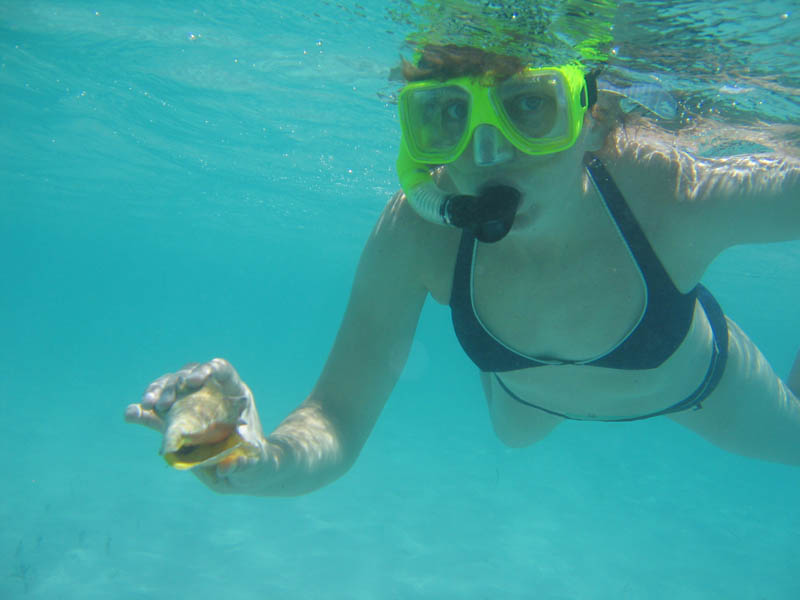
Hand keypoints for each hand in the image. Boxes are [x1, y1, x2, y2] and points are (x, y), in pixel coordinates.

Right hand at [125, 359, 269, 492]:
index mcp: (235, 393)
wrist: (247, 471)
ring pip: (170, 388)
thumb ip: (247, 463)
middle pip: (190, 375)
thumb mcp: (257, 463)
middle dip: (174, 385)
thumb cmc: (256, 461)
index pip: (221, 370)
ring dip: (156, 393)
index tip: (194, 382)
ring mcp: (192, 404)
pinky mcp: (176, 420)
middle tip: (164, 403)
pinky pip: (157, 413)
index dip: (207, 369)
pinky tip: (131, 414)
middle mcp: (211, 392)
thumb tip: (229, 467)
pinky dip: (143, 412)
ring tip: (145, 405)